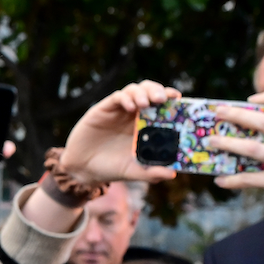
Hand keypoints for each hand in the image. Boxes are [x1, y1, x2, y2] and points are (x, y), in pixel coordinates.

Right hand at [61, 81, 181, 185]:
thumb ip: (152, 172)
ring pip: (135, 89)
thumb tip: (172, 173)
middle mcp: (135, 114)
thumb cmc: (112, 168)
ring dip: (143, 92)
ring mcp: (119, 110)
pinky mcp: (104, 109)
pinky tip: (130, 107)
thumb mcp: (134, 171)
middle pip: (150, 91)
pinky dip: (126, 98)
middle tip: (163, 99)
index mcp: (146, 125)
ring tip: (146, 103)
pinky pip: (117, 97)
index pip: (162, 105)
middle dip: (158, 91)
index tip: (179, 99)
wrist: (84, 169)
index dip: (171, 99)